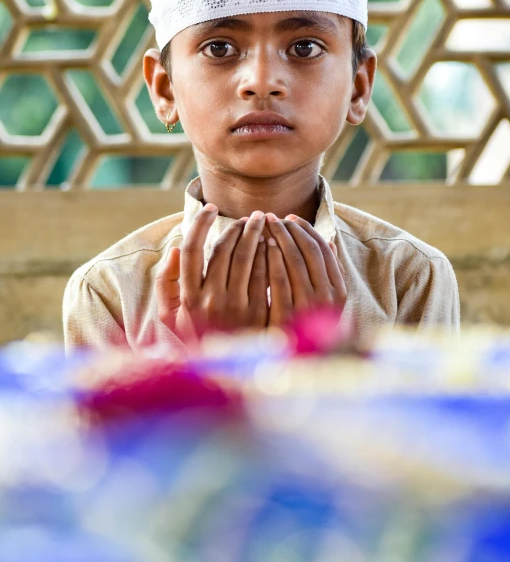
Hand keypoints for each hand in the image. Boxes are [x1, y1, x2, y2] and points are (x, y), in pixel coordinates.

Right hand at [156, 204, 267, 339]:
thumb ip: (166, 281)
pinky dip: (269, 254)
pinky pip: (266, 274)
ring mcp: (236, 307)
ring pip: (247, 257)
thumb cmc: (197, 337)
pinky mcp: (260, 313)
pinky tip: (273, 244)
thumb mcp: (170, 315)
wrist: (226, 374)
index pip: (192, 249)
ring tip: (262, 224)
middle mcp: (210, 300)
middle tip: (249, 215)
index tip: (209, 207)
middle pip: (224, 248)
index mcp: (187, 297)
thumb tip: (175, 248)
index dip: (200, 223)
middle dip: (238, 226)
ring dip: (255, 234)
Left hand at [265, 214, 346, 325]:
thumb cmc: (309, 329)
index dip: (306, 229)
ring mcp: (308, 306)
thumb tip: (328, 242)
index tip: (290, 218)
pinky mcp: (287, 315)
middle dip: (288, 229)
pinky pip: (278, 278)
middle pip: (307, 249)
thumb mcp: (325, 302)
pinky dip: (271, 258)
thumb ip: (327, 274)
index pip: (323, 248)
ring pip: (293, 259)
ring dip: (278, 238)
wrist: (299, 367)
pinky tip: (260, 246)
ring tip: (263, 227)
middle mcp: (328, 296)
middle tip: (272, 217)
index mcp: (339, 290)